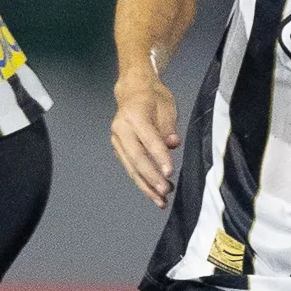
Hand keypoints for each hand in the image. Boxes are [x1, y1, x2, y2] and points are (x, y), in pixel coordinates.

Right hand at [111, 76, 182, 205]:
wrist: (133, 89)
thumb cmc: (153, 97)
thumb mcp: (167, 106)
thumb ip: (168, 127)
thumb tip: (173, 144)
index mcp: (134, 114)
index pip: (148, 139)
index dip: (159, 157)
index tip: (169, 173)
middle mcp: (121, 128)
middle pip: (136, 157)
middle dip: (151, 177)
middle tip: (165, 191)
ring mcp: (117, 140)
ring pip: (131, 167)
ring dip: (145, 186)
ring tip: (160, 200)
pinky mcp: (118, 149)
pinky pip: (130, 168)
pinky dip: (141, 182)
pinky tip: (153, 193)